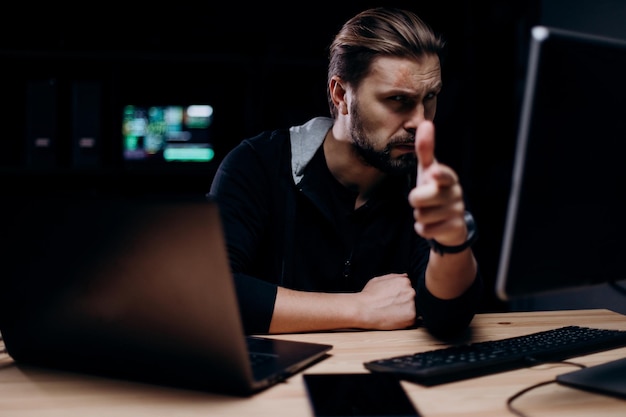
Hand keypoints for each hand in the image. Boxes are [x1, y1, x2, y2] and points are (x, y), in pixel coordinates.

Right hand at [356, 273, 415, 329]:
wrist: (363, 309)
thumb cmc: (369, 295)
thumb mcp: (379, 279)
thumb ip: (395, 277)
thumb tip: (405, 276)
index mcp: (404, 281)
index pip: (409, 287)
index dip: (401, 294)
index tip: (394, 298)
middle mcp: (410, 292)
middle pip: (413, 297)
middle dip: (404, 302)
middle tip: (392, 306)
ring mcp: (412, 304)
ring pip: (413, 308)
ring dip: (405, 310)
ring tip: (392, 312)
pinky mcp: (411, 317)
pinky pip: (412, 319)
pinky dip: (405, 320)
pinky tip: (394, 318)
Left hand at [408, 120, 466, 246]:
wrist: (450, 221)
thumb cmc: (435, 189)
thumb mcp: (428, 170)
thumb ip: (426, 149)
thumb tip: (426, 123)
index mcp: (448, 177)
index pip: (444, 175)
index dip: (438, 175)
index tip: (433, 173)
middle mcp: (455, 193)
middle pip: (420, 198)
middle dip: (415, 200)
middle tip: (421, 199)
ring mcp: (457, 211)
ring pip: (421, 215)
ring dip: (420, 215)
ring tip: (429, 212)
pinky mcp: (454, 227)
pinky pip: (426, 230)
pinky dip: (423, 229)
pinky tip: (431, 225)